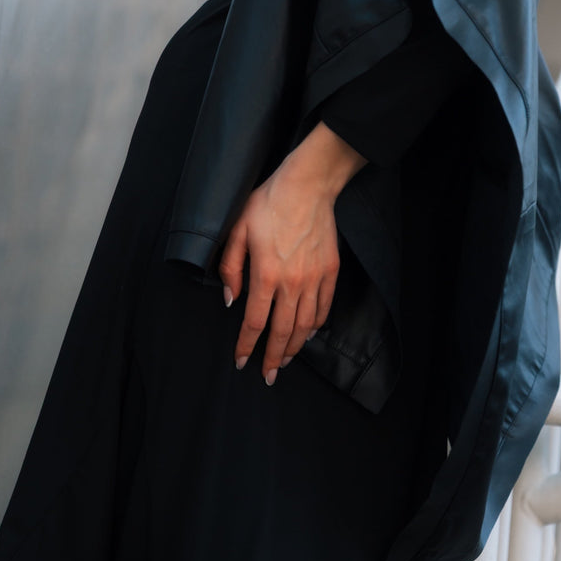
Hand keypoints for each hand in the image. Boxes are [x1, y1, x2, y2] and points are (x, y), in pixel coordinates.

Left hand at [218, 122, 367, 384]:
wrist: (309, 185)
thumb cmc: (269, 202)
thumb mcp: (237, 229)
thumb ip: (230, 267)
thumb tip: (231, 299)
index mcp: (266, 274)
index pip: (254, 322)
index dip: (246, 346)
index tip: (241, 361)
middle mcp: (292, 283)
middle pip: (282, 332)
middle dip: (273, 358)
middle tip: (267, 376)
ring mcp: (314, 278)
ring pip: (305, 325)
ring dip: (294, 347)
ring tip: (285, 361)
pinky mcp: (330, 271)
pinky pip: (324, 307)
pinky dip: (315, 326)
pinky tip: (307, 333)